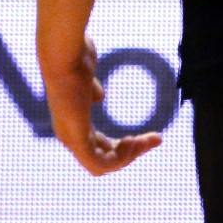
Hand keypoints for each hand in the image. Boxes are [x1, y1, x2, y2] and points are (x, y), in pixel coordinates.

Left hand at [41, 36, 161, 175]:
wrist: (64, 56)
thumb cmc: (74, 60)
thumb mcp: (86, 79)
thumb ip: (91, 90)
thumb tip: (99, 97)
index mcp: (74, 125)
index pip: (101, 148)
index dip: (125, 146)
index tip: (147, 135)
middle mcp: (70, 137)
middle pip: (105, 160)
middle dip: (133, 152)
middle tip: (158, 138)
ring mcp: (71, 139)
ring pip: (103, 166)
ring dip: (130, 156)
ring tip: (150, 139)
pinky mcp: (75, 139)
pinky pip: (98, 163)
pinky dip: (119, 159)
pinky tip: (134, 141)